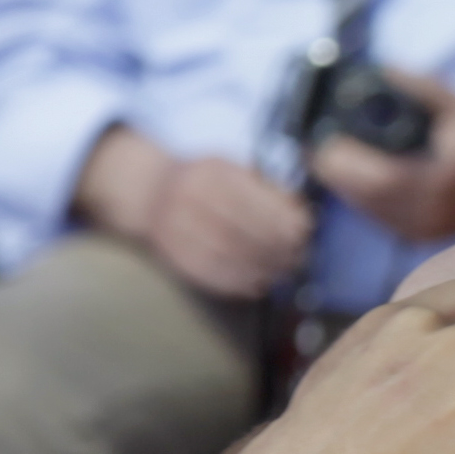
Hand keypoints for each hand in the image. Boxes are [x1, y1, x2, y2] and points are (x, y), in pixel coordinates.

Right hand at [131, 151, 318, 303]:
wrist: (149, 191)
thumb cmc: (204, 180)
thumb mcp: (231, 169)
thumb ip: (264, 186)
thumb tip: (298, 208)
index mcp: (210, 173)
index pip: (252, 199)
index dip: (281, 217)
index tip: (304, 228)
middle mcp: (189, 198)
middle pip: (241, 228)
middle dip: (277, 245)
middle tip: (300, 254)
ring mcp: (176, 226)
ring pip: (228, 253)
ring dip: (262, 266)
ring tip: (285, 270)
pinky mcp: (171, 252)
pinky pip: (209, 272)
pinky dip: (239, 282)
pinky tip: (259, 284)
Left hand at [308, 72, 454, 244]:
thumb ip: (424, 86)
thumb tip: (381, 69)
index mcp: (444, 182)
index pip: (378, 180)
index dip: (342, 162)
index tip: (321, 138)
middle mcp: (433, 213)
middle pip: (365, 197)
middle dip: (333, 171)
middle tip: (314, 146)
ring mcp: (425, 230)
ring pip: (366, 210)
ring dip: (341, 184)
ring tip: (327, 157)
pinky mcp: (417, 237)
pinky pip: (376, 217)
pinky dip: (358, 196)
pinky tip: (350, 176)